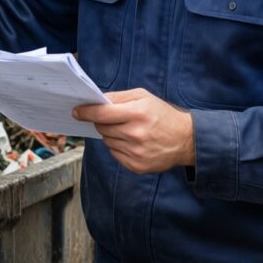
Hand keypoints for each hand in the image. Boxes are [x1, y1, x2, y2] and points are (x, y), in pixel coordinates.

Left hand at [73, 88, 194, 173]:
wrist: (186, 139)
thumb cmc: (162, 114)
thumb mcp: (143, 96)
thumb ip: (118, 97)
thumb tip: (96, 101)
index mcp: (137, 113)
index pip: (101, 114)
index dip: (86, 112)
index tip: (76, 111)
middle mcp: (135, 134)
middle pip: (102, 128)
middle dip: (102, 121)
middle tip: (114, 118)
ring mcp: (136, 152)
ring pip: (107, 141)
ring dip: (111, 134)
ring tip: (128, 130)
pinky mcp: (137, 166)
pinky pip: (114, 154)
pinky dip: (118, 147)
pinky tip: (132, 142)